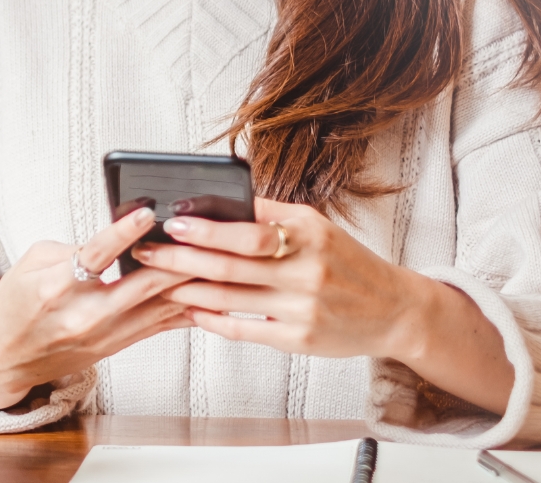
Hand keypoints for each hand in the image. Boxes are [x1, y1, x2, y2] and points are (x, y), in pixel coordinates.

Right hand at [0, 206, 192, 409]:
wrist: (5, 358)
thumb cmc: (15, 305)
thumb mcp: (30, 263)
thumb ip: (73, 247)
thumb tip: (116, 237)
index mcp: (55, 287)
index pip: (95, 255)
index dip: (123, 233)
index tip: (147, 213)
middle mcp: (83, 314)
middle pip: (140, 284)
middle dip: (176, 259)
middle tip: (204, 235)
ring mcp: (103, 335)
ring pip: (158, 307)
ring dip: (190, 284)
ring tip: (219, 262)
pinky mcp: (115, 346)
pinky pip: (158, 326)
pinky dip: (185, 311)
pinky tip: (210, 298)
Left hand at [133, 197, 512, 413]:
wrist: (393, 309)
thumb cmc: (346, 262)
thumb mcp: (317, 227)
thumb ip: (271, 215)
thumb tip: (216, 201)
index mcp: (309, 232)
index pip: (248, 227)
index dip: (205, 226)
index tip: (171, 220)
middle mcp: (307, 268)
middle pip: (231, 263)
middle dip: (181, 257)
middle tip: (147, 251)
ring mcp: (303, 307)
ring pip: (230, 298)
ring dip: (187, 289)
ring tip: (156, 280)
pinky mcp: (299, 339)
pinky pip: (244, 329)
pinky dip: (213, 320)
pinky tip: (190, 312)